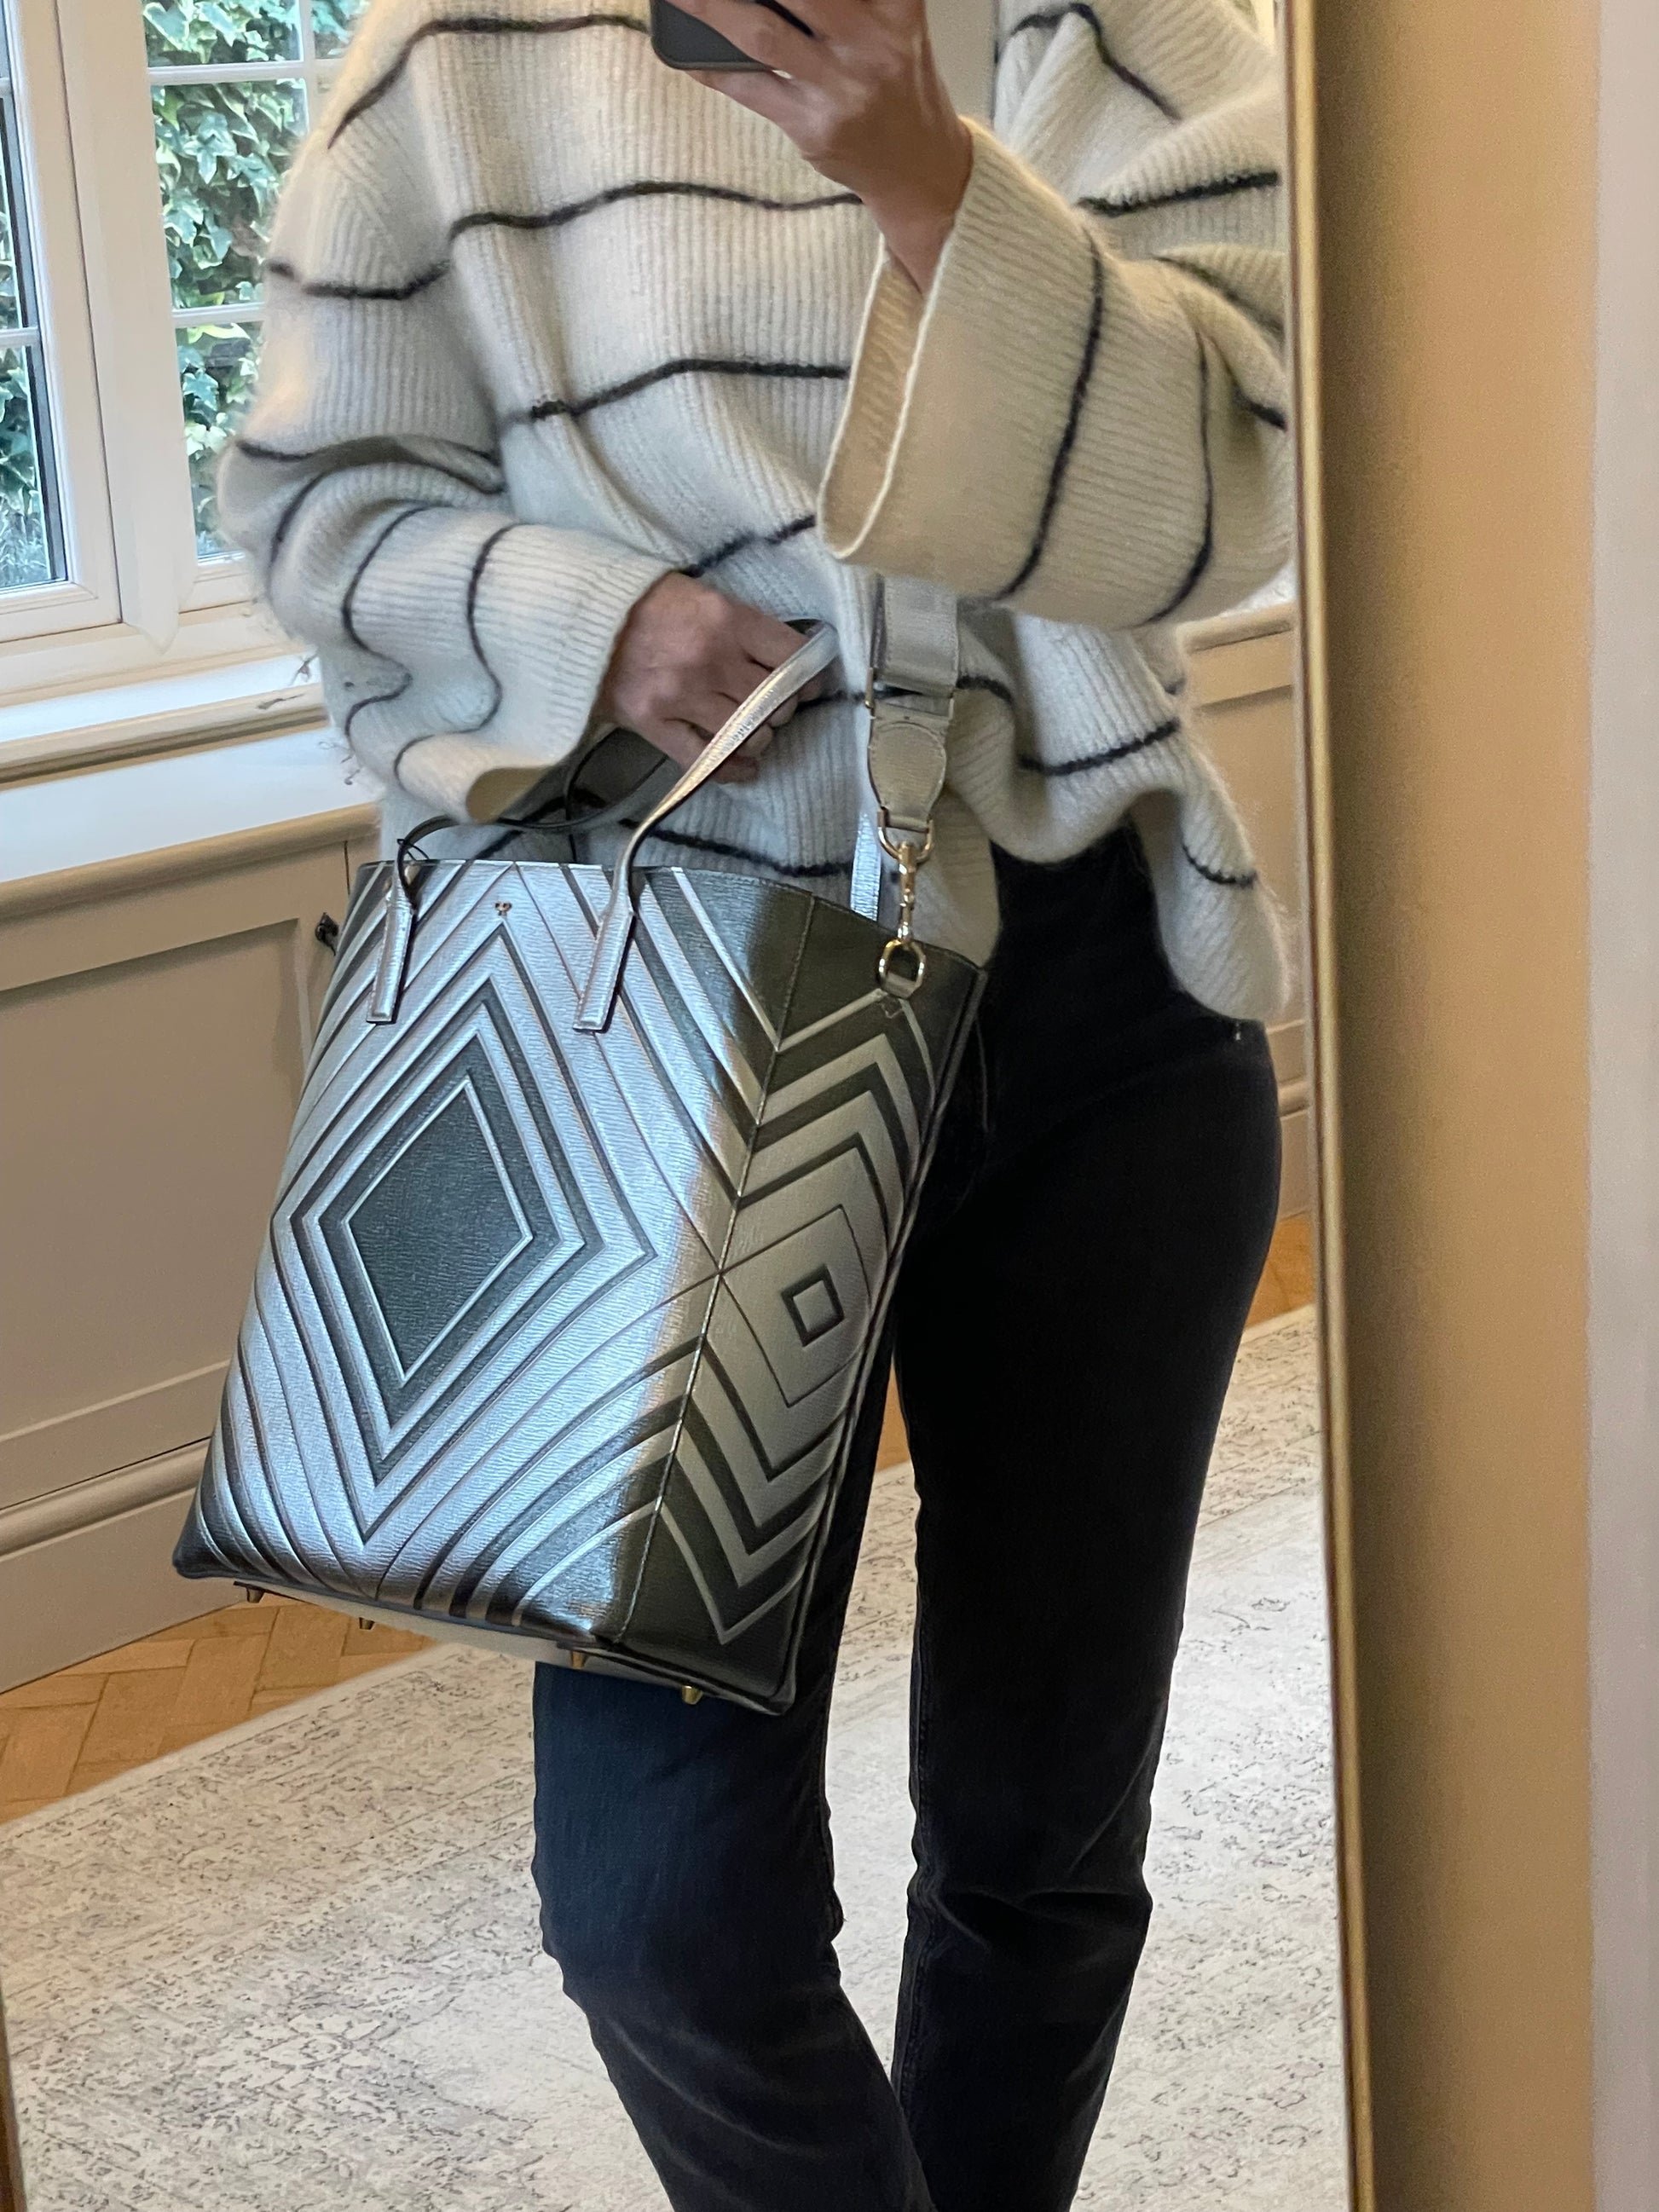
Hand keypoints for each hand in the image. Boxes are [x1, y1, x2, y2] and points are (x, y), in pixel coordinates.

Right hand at [597, 572, 825, 782]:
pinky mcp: (654, 724)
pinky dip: (733, 769)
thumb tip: (785, 656)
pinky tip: (744, 767)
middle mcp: (710, 660)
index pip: (790, 655)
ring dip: (759, 736)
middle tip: (773, 704)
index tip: (809, 681)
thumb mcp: (699, 595)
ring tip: (752, 729)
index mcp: (725, 619)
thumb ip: (740, 624)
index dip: (807, 673)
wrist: (576, 618)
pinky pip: (708, 760)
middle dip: (782, 706)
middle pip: (775, 700)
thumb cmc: (642, 601)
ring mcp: (681, 696)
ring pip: (749, 734)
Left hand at [675, 0, 972, 289]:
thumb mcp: (894, 22)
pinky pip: (751, 89)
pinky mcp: (815, 127)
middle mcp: (871, 42)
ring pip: (762, 35)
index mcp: (896, 6)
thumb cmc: (897, 82)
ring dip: (711, 8)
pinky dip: (711, 69)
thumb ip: (851, 1)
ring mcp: (841, 88)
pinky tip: (685, 54)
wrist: (920, 169)